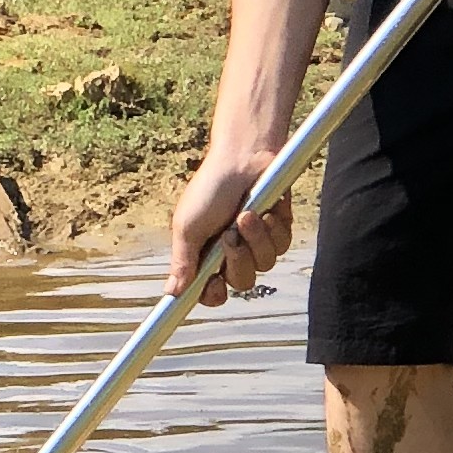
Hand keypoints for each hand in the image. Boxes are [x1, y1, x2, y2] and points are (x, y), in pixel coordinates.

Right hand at [167, 143, 292, 306]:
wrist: (243, 158)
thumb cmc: (210, 188)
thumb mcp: (187, 227)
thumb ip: (182, 262)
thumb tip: (171, 293)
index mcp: (206, 255)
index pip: (211, 291)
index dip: (213, 294)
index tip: (214, 282)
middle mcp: (232, 253)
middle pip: (242, 281)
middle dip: (238, 260)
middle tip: (229, 235)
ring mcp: (257, 242)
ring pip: (265, 264)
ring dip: (256, 239)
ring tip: (246, 214)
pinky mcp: (278, 229)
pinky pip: (282, 245)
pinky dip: (273, 227)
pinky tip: (265, 209)